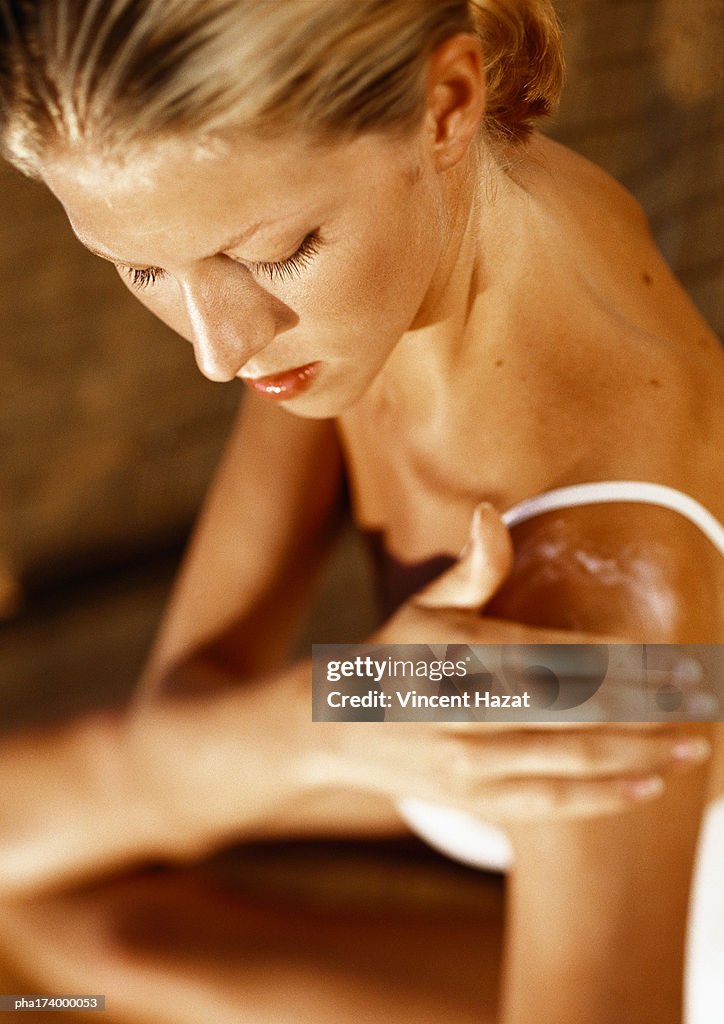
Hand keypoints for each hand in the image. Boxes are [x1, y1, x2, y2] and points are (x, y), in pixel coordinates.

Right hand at [314, 503, 711, 822]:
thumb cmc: (394, 655)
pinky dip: (602, 799)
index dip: (627, 659)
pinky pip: (549, 805)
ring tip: (692, 746)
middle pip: (579, 710)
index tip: (678, 658)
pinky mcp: (472, 801)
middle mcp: (465, 710)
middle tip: (704, 699)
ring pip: (571, 761)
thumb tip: (491, 513)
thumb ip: (472, 568)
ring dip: (641, 754)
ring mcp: (468, 763)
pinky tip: (647, 787)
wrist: (337, 728)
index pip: (561, 654)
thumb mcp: (424, 604)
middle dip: (650, 707)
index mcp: (460, 651)